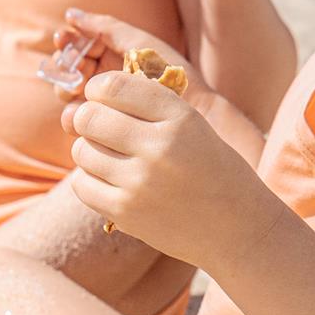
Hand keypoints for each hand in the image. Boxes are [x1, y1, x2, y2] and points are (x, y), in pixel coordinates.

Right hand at [48, 10, 209, 104]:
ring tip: (73, 90)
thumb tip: (70, 14)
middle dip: (65, 67)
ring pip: (68, 93)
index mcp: (109, 53)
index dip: (68, 42)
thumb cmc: (168, 70)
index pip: (78, 44)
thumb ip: (105, 28)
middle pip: (68, 68)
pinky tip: (75, 111)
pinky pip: (79, 116)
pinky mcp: (104, 122)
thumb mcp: (137, 43)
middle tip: (71, 69)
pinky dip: (73, 112)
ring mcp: (102, 100)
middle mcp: (102, 75)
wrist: (190, 105)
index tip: (63, 40)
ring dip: (65, 89)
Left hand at [62, 62, 271, 266]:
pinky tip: (111, 182)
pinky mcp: (127, 213)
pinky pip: (82, 185)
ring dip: (90, 151)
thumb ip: (145, 107)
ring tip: (112, 159)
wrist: (239, 229)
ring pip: (82, 151)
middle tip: (102, 130)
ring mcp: (141, 182)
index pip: (113, 86)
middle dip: (88, 120)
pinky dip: (90, 181)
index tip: (102, 99)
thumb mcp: (193, 126)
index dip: (98, 90)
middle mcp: (160, 147)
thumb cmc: (212, 170)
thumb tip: (75, 108)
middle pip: (89, 118)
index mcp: (180, 117)